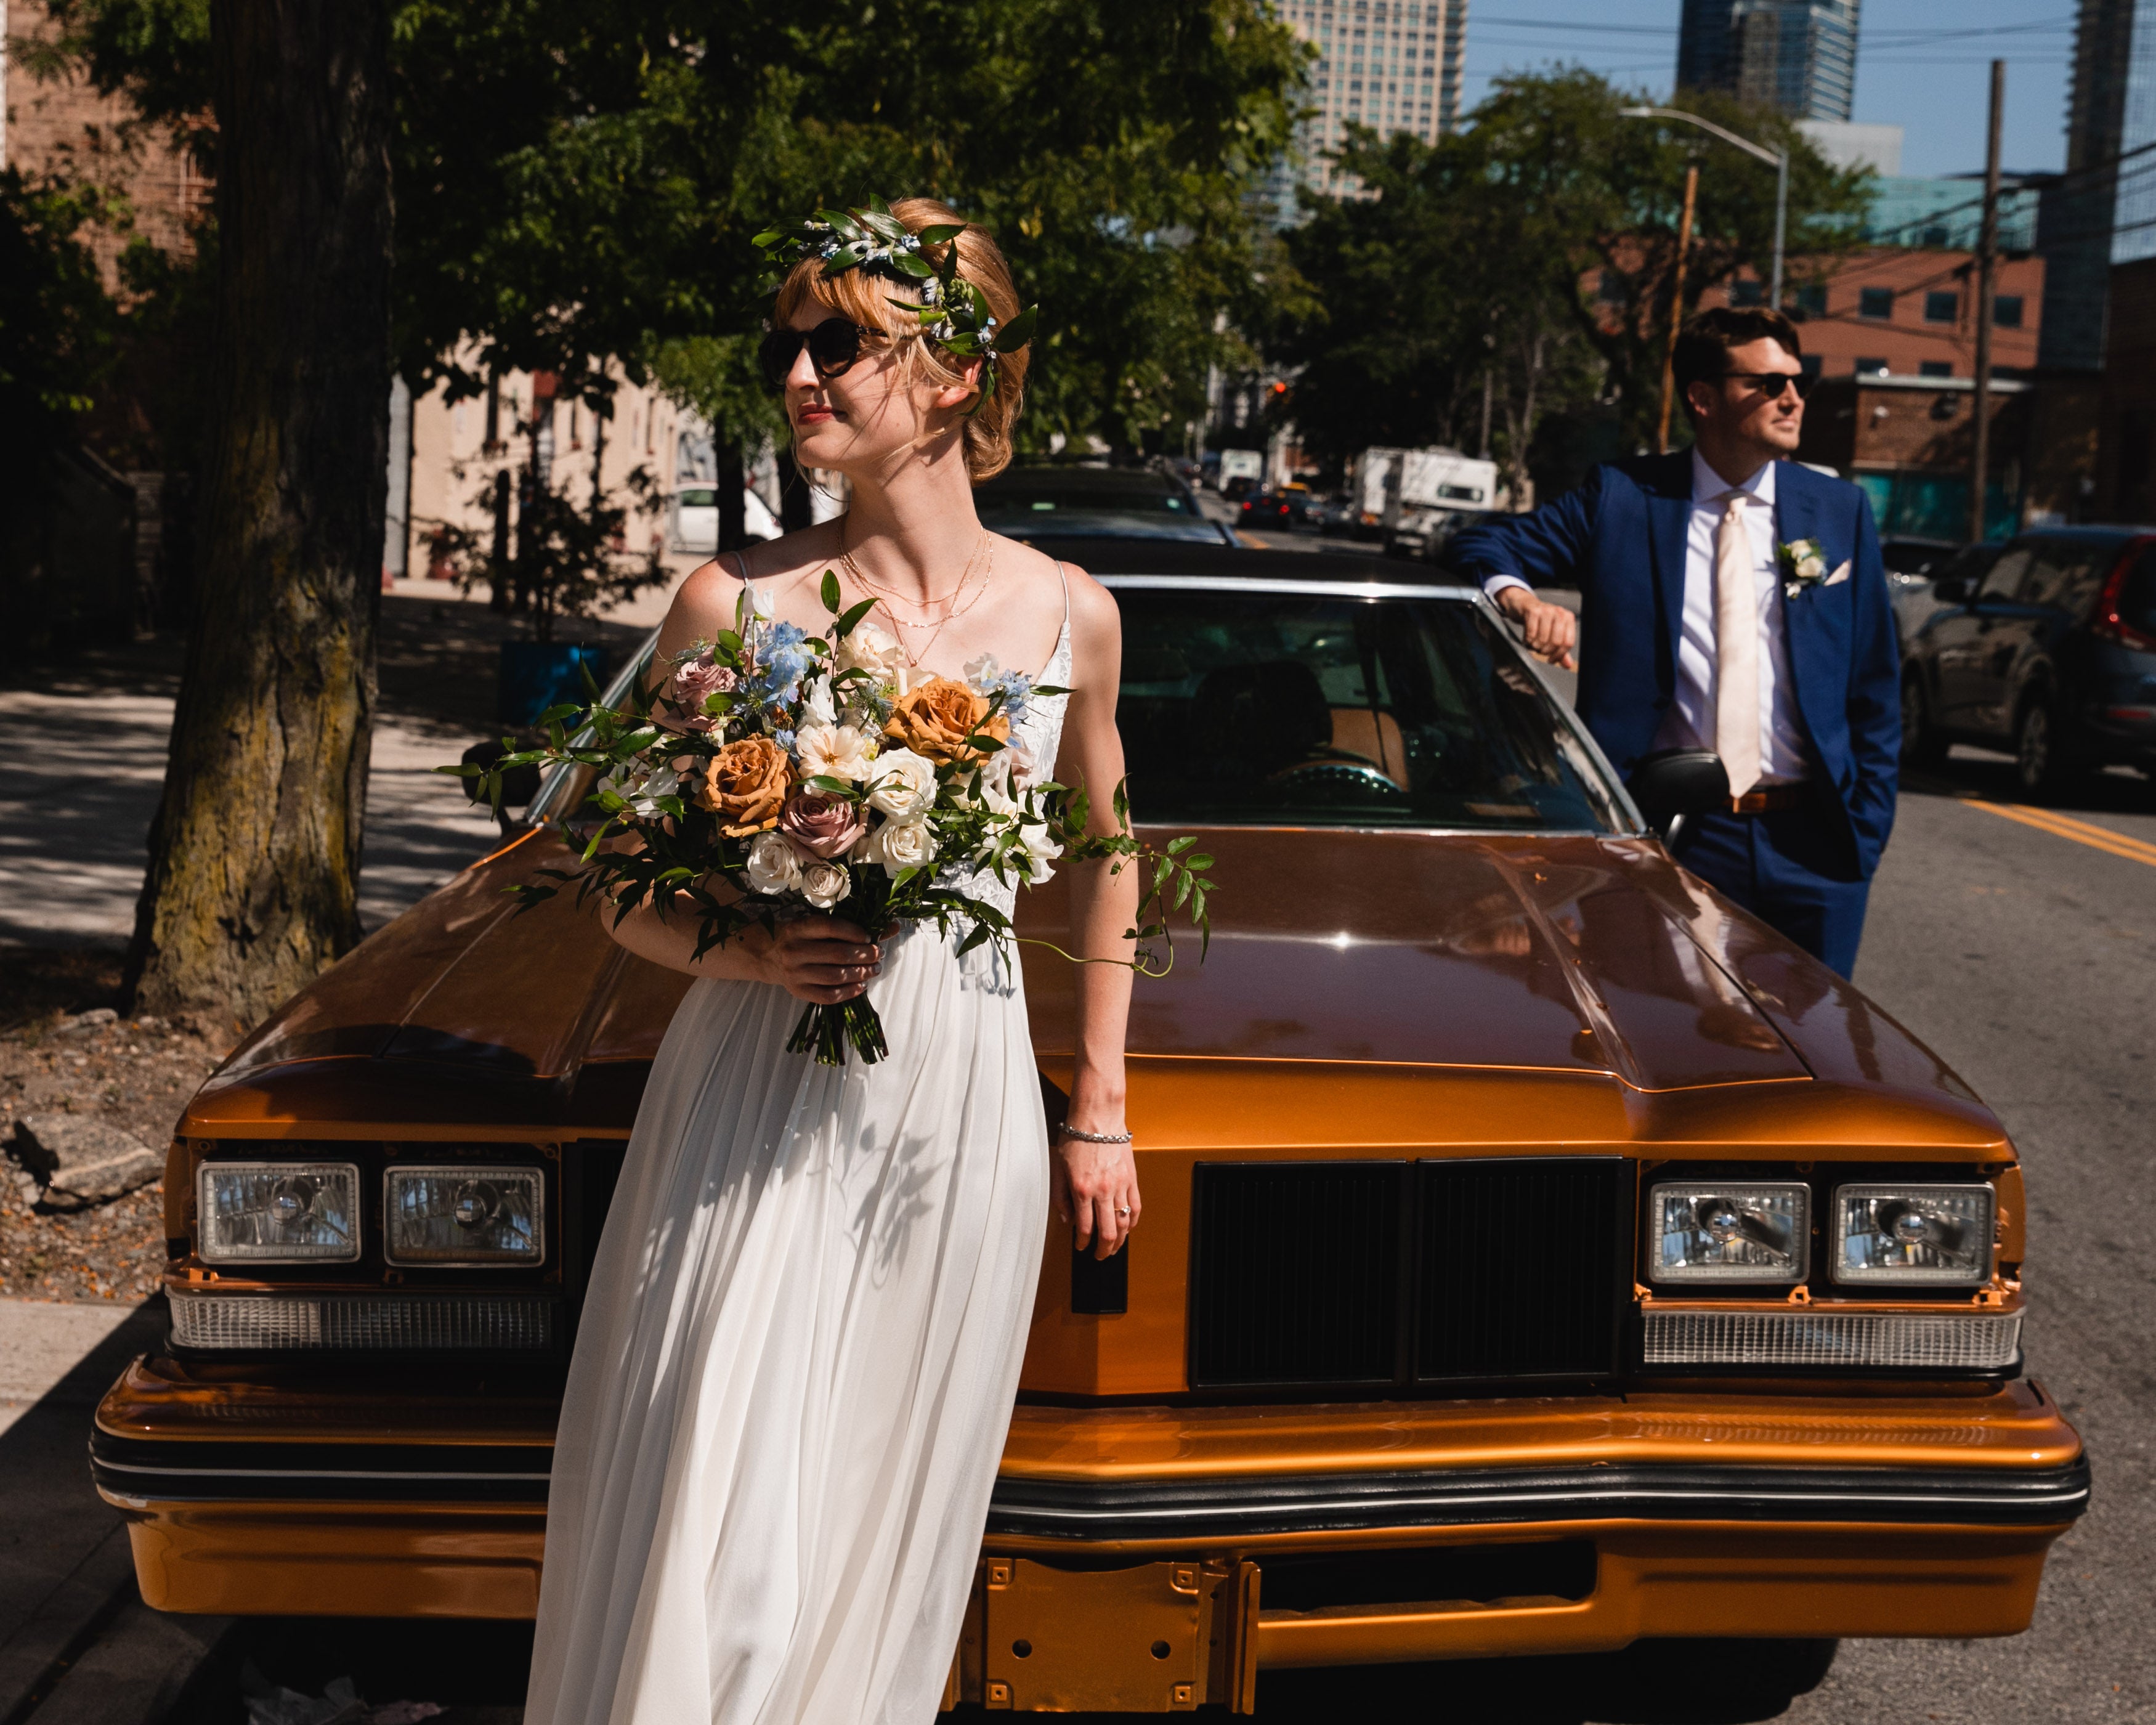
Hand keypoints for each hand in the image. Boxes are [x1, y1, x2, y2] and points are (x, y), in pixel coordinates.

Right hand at [755, 917, 880, 1003]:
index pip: (830, 927)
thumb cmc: (800, 936)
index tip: (869, 936)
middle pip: (836, 954)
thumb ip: (851, 926)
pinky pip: (828, 996)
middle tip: (878, 954)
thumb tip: (894, 927)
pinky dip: (849, 992)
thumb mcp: (816, 925)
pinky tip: (862, 985)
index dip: (854, 932)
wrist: (768, 955)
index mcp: (798, 928)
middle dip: (864, 955)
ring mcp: (795, 973)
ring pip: (835, 976)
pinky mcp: (798, 991)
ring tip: (874, 970)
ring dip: (860, 974)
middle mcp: (794, 950)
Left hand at [1052, 1131, 1139, 1259]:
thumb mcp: (1057, 1167)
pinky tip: (1127, 1228)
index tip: (1080, 1246)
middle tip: (1099, 1255)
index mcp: (1081, 1189)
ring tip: (1114, 1247)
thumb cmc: (1076, 1136)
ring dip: (1120, 1240)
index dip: (1082, 1243)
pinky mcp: (1131, 1178)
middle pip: (1108, 1232)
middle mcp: (1102, 1190)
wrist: (1097, 1116)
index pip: (1085, 1228)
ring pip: (1124, 1223)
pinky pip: (1136, 1206)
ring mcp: (1120, 1185)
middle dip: (1103, 1250)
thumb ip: (1059, 1196)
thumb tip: (1066, 1219)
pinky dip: (1133, 1221)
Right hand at [1497, 586, 1577, 670]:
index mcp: (1568, 618)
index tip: (1551, 660)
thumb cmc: (1541, 620)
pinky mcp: (1533, 611)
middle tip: (1539, 650)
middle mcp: (1559, 612)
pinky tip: (1527, 639)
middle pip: (1556, 642)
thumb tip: (1568, 665)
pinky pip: (1531, 634)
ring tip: (1533, 644)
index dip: (1559, 655)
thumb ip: (1561, 649)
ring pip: (1543, 639)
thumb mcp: (1553, 632)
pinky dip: (1527, 641)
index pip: (1568, 642)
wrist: (1524, 604)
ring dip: (1535, 646)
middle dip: (1545, 651)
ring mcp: (1546, 610)